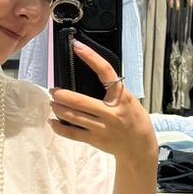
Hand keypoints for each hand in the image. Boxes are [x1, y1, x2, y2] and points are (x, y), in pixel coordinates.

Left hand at [49, 40, 157, 165]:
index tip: (77, 46)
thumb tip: (89, 78)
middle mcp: (111, 112)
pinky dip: (59, 127)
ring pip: (72, 116)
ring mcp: (102, 128)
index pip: (105, 71)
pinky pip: (72, 134)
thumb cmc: (133, 119)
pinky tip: (53, 122)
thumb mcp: (128, 100)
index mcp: (121, 97)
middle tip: (53, 90)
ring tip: (53, 103)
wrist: (139, 146)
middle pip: (80, 101)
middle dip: (62, 94)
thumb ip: (111, 91)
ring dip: (58, 108)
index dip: (90, 57)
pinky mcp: (95, 140)